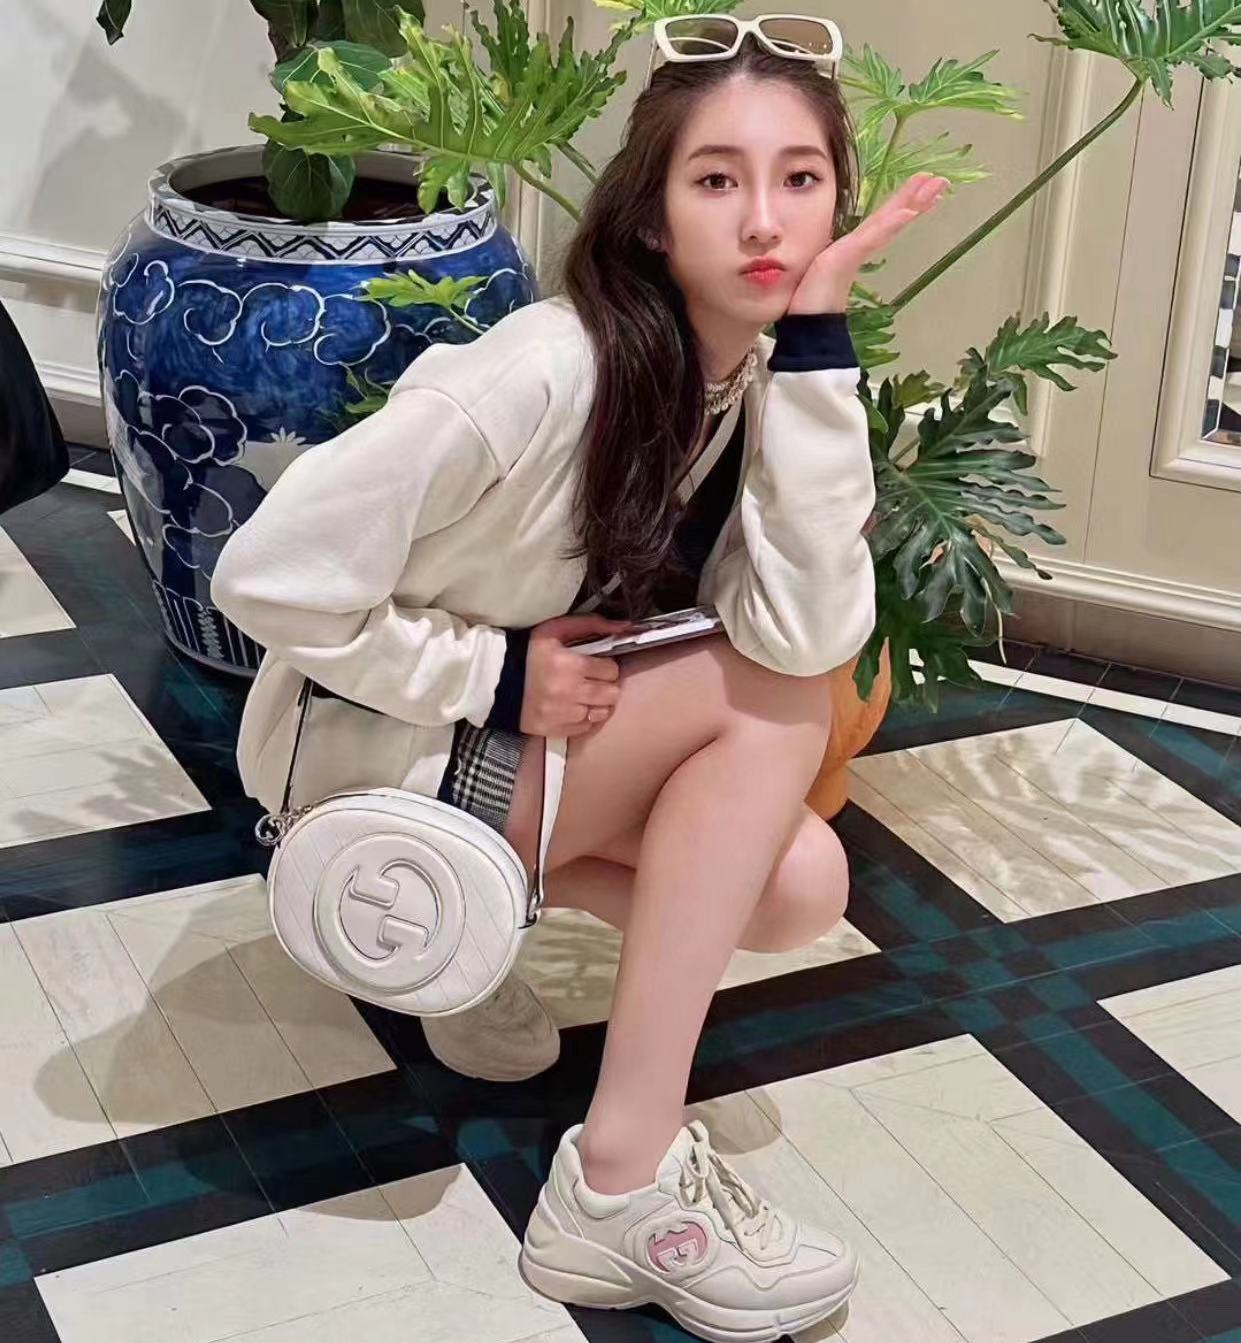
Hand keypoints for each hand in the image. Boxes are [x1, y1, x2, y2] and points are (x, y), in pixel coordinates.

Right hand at [520, 613, 636, 736]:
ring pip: (602, 713)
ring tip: (584, 694)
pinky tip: (574, 707)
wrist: (497, 681)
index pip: (611, 670)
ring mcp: (563, 715)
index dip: (606, 666)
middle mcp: (570, 693)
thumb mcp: (556, 629)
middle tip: (593, 680)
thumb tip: (625, 626)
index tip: (596, 665)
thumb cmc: (530, 652)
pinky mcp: (556, 731)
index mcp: (571, 665)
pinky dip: (584, 717)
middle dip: (606, 685)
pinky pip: (586, 727)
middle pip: (611, 694)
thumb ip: (592, 624)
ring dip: (598, 703)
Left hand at [786, 173, 949, 315]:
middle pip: (893, 217)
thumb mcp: (818, 265)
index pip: (883, 219)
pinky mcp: (848, 258)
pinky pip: (873, 237)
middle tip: (942, 180)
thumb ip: (826, 257)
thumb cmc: (806, 297)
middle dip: (917, 198)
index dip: (903, 202)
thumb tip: (820, 251)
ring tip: (935, 187)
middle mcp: (859, 247)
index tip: (924, 185)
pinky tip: (907, 213)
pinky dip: (890, 224)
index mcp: (853, 247)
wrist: (803, 323)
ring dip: (913, 203)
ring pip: (889, 221)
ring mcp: (856, 252)